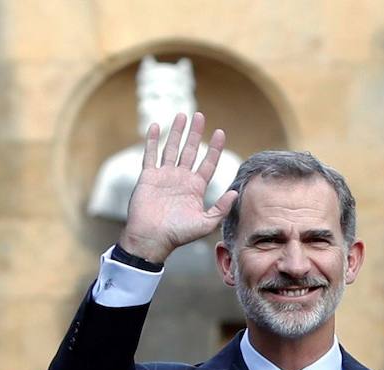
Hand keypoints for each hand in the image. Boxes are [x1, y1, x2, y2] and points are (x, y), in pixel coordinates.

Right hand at [118, 111, 238, 264]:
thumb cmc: (177, 235)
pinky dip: (151, 141)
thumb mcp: (205, 224)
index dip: (214, 148)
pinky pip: (150, 155)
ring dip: (176, 132)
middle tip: (200, 115)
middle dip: (195, 133)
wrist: (151, 239)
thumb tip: (235, 192)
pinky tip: (155, 126)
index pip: (208, 163)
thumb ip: (220, 209)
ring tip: (182, 115)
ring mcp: (164, 176)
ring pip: (172, 148)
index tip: (220, 132)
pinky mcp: (148, 177)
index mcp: (195, 188)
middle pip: (190, 150)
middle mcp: (181, 179)